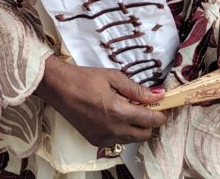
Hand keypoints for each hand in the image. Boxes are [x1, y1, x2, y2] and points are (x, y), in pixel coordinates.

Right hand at [34, 56, 166, 147]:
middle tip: (142, 106)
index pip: (152, 120)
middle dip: (149, 122)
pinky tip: (113, 116)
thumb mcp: (112, 77)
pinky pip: (118, 140)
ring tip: (125, 109)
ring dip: (135, 127)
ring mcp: (104, 138)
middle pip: (145, 134)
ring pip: (132, 139)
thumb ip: (136, 90)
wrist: (58, 88)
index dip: (161, 114)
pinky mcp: (96, 141)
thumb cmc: (84, 78)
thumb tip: (158, 95)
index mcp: (118, 111)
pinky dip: (122, 131)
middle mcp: (113, 129)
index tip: (161, 105)